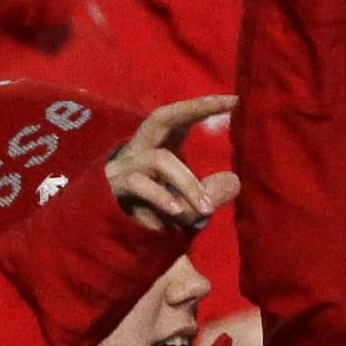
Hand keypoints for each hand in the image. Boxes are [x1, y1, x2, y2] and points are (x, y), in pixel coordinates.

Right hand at [102, 93, 241, 238]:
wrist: (110, 245)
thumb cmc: (154, 219)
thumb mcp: (190, 206)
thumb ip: (211, 194)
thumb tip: (233, 181)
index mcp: (157, 150)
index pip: (178, 119)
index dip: (202, 107)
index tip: (234, 100)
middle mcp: (138, 152)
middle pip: (160, 118)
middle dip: (192, 108)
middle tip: (225, 104)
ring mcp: (123, 168)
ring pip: (160, 160)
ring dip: (187, 183)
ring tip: (206, 209)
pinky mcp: (112, 187)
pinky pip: (139, 185)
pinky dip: (161, 197)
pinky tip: (177, 214)